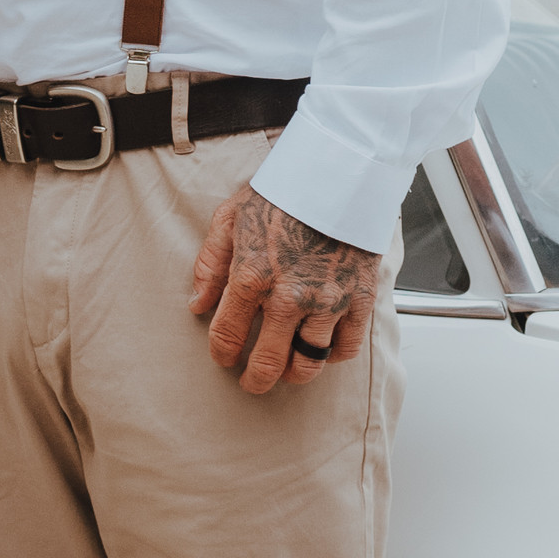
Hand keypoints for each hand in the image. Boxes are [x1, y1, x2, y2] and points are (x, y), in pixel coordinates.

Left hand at [188, 181, 381, 395]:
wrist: (339, 174)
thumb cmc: (281, 193)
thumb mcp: (230, 218)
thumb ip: (210, 265)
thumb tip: (198, 305)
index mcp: (252, 276)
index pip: (226, 337)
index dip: (221, 354)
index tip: (224, 358)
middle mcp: (289, 296)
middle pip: (267, 363)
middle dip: (255, 380)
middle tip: (252, 383)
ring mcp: (328, 301)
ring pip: (308, 364)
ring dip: (294, 373)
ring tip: (287, 369)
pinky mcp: (360, 299)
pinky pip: (345, 348)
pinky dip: (331, 355)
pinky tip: (320, 347)